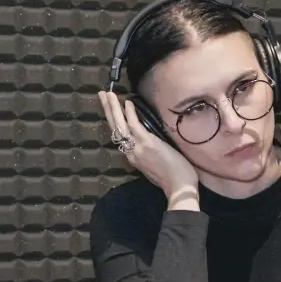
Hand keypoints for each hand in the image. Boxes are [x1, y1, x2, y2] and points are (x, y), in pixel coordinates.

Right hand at [99, 90, 199, 206]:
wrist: (179, 187)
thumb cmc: (173, 180)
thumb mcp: (155, 168)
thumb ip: (149, 156)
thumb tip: (153, 146)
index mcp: (134, 158)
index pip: (121, 136)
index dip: (115, 122)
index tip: (112, 110)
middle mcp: (131, 153)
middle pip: (115, 128)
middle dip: (108, 110)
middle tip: (102, 95)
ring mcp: (138, 148)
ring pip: (120, 125)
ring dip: (113, 108)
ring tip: (107, 94)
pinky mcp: (147, 143)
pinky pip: (134, 125)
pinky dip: (129, 113)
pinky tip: (126, 102)